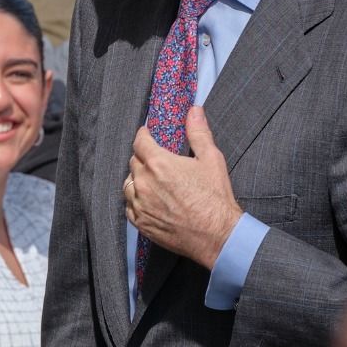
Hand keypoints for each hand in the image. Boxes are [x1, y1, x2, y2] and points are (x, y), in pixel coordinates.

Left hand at [124, 106, 241, 269]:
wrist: (217, 236)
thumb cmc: (215, 198)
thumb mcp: (211, 159)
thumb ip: (198, 133)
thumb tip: (194, 111)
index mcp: (159, 164)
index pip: (139, 142)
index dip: (143, 135)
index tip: (147, 134)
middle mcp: (144, 183)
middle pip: (134, 162)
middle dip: (143, 157)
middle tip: (157, 159)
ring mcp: (139, 204)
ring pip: (128, 184)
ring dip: (137, 179)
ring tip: (153, 180)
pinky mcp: (140, 223)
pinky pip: (129, 206)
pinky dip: (136, 200)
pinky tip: (149, 200)